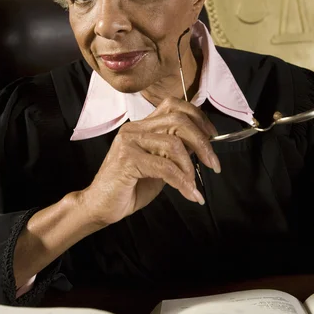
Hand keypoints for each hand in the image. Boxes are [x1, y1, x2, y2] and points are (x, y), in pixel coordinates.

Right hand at [79, 97, 220, 227]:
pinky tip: (188, 193)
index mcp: (142, 126)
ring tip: (192, 186)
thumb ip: (175, 153)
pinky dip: (182, 182)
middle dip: (202, 143)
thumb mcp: (159, 166)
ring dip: (190, 167)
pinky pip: (165, 167)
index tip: (212, 136)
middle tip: (213, 164)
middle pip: (178, 121)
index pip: (174, 106)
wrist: (100, 207)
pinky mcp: (127, 159)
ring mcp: (129, 142)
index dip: (198, 117)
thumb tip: (202, 147)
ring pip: (174, 144)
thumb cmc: (129, 188)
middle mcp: (134, 128)